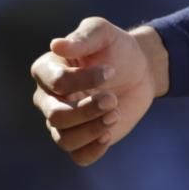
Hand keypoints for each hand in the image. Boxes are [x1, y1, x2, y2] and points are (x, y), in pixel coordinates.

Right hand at [29, 17, 166, 166]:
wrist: (140, 70)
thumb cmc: (116, 48)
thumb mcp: (103, 33)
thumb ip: (83, 37)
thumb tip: (56, 45)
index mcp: (48, 71)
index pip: (56, 83)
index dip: (84, 79)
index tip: (111, 70)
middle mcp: (49, 99)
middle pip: (56, 115)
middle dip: (86, 109)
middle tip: (113, 99)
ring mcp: (63, 122)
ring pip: (65, 138)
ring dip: (92, 129)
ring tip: (115, 113)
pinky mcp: (81, 139)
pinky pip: (78, 156)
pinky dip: (93, 150)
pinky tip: (108, 134)